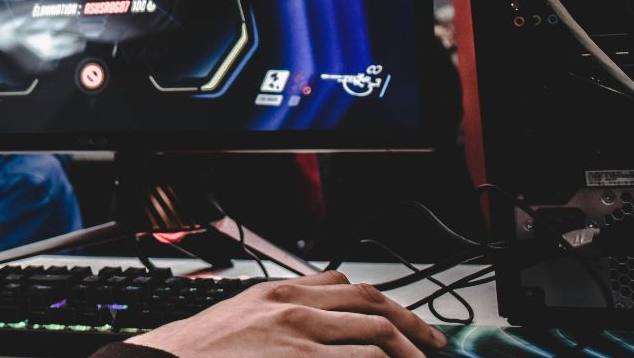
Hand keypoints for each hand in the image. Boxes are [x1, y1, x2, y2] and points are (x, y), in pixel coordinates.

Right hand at [127, 270, 448, 357]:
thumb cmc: (201, 349)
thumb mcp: (241, 314)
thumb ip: (277, 310)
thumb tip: (312, 320)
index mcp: (278, 291)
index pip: (345, 283)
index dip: (381, 299)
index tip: (399, 316)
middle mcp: (294, 305)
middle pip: (371, 302)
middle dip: (411, 323)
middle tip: (432, 342)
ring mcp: (300, 335)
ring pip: (376, 332)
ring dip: (408, 351)